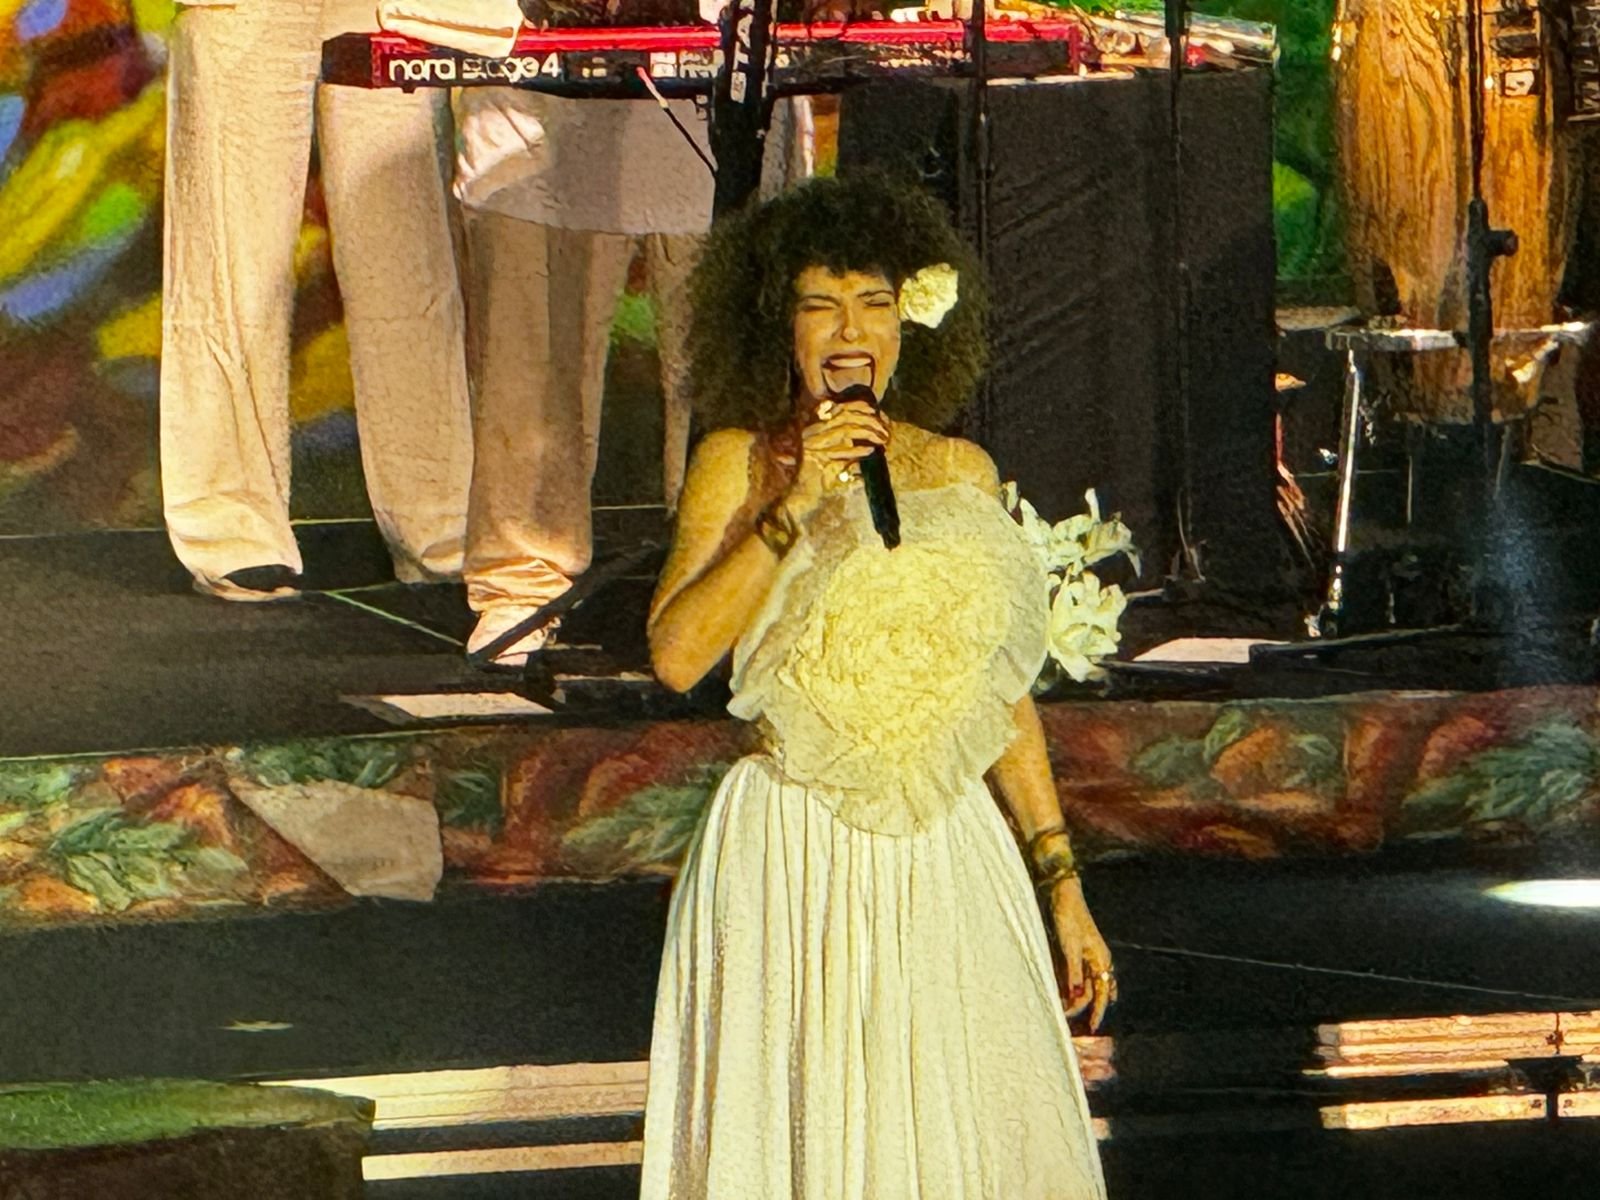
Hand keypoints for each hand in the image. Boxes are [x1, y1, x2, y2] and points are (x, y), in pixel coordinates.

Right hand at [776, 398, 888, 520]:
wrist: (802, 497)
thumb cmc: (821, 477)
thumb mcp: (831, 453)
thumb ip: (845, 439)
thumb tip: (869, 426)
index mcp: (814, 427)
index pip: (837, 408)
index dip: (856, 406)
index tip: (873, 410)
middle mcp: (812, 433)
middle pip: (845, 418)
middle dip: (868, 421)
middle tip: (884, 431)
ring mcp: (813, 446)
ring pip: (845, 431)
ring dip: (867, 433)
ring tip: (881, 440)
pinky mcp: (817, 460)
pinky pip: (842, 452)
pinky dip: (858, 450)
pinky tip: (870, 450)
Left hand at [1049, 877, 1115, 1031]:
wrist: (1064, 898)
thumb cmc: (1069, 920)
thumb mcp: (1070, 948)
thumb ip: (1073, 973)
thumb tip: (1077, 997)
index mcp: (1102, 960)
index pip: (1103, 993)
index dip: (1098, 1011)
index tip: (1093, 1027)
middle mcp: (1099, 962)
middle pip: (1095, 992)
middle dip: (1084, 1007)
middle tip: (1067, 1018)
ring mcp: (1089, 958)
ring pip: (1086, 986)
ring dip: (1076, 998)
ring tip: (1062, 1009)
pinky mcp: (1077, 955)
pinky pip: (1078, 977)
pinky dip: (1071, 987)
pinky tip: (1061, 994)